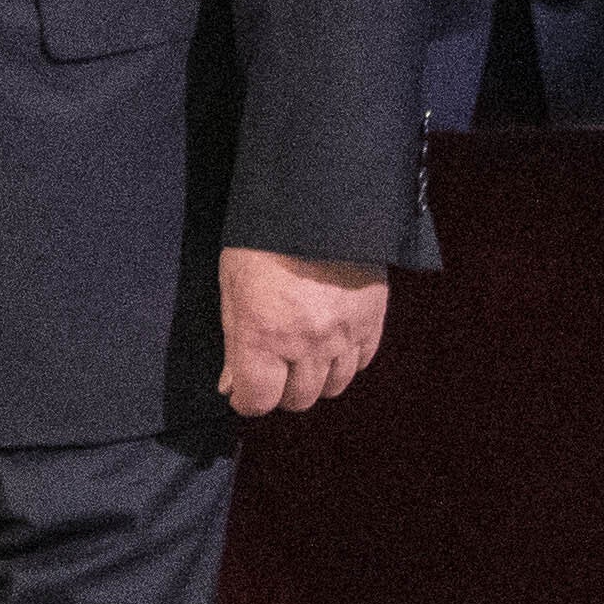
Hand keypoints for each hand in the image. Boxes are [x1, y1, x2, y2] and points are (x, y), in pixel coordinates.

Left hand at [219, 247, 388, 417]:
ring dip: (314, 380)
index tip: (245, 390)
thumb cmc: (263, 242)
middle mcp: (305, 342)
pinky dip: (346, 361)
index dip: (247, 400)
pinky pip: (362, 361)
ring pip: (332, 387)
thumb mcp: (233, 288)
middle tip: (274, 371)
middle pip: (297, 399)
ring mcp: (343, 333)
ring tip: (303, 358)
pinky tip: (331, 344)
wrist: (316, 202)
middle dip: (280, 392)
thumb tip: (231, 385)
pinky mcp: (372, 319)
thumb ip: (234, 341)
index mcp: (262, 334)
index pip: (258, 400)